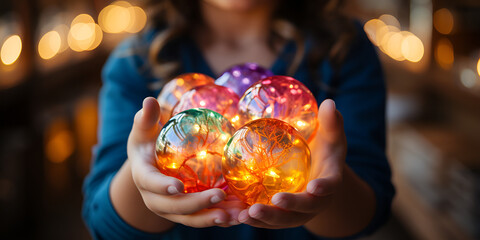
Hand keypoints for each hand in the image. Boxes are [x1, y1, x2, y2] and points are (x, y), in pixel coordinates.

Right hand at [127, 97, 243, 227]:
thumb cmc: (148, 142)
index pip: (151, 183)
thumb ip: (146, 117)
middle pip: (174, 207)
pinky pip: (204, 218)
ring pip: (191, 218)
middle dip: (196, 205)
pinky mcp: (187, 214)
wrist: (150, 166)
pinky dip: (222, 218)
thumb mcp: (144, 129)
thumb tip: (149, 100)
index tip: (177, 186)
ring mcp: (171, 210)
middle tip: (219, 196)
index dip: (162, 186)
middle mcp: (155, 199)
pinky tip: (240, 214)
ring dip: (213, 218)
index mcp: (143, 178)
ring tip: (236, 214)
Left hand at [237, 99, 346, 227]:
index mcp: (328, 182)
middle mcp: (313, 202)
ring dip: (264, 219)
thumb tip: (330, 103)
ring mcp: (295, 212)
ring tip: (245, 215)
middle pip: (303, 210)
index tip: (314, 187)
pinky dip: (249, 218)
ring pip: (281, 220)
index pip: (329, 186)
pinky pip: (264, 218)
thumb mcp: (330, 135)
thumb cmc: (324, 150)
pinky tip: (231, 215)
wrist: (314, 172)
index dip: (323, 188)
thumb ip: (331, 122)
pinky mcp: (278, 214)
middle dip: (289, 208)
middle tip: (275, 202)